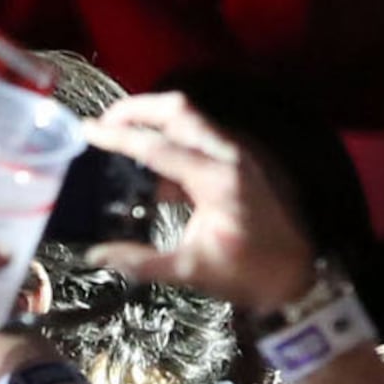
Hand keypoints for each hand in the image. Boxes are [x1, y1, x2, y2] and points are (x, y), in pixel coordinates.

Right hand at [77, 91, 320, 315]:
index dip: (117, 137)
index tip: (87, 131)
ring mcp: (236, 155)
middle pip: (178, 111)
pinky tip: (148, 163)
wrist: (296, 274)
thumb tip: (96, 255)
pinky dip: (168, 138)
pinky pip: (197, 136)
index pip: (157, 146)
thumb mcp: (191, 271)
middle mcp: (229, 157)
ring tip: (119, 136)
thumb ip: (141, 261)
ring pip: (189, 118)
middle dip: (136, 109)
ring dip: (152, 119)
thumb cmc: (249, 272)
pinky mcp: (237, 161)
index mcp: (217, 180)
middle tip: (104, 123)